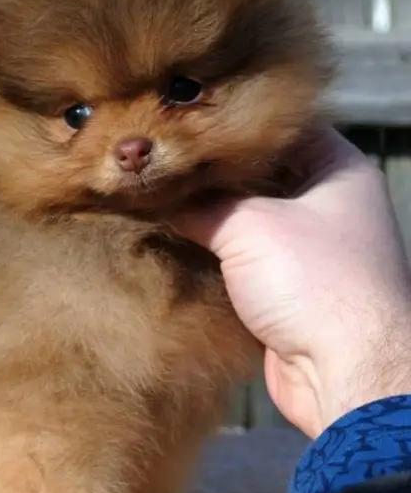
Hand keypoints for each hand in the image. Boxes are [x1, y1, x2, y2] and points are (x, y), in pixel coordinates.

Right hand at [176, 126, 410, 437]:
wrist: (342, 372)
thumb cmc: (312, 281)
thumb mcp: (247, 225)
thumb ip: (198, 204)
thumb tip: (154, 195)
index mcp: (337, 169)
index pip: (277, 127)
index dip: (229, 123)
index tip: (179, 120)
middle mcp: (325, 203)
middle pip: (256, 174)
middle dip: (207, 172)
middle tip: (154, 159)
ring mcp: (306, 248)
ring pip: (244, 219)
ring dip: (204, 216)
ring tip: (150, 195)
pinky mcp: (284, 288)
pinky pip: (238, 258)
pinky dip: (208, 252)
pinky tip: (167, 240)